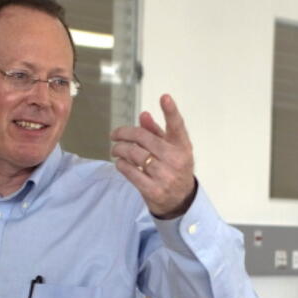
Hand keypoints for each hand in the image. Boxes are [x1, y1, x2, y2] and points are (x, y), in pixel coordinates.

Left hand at [111, 94, 196, 218]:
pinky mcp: (154, 190)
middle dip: (124, 134)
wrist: (180, 201)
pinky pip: (130, 171)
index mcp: (182, 147)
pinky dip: (121, 164)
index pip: (177, 126)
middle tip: (114, 135)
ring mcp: (165, 176)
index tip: (164, 97)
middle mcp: (176, 160)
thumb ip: (157, 132)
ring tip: (115, 149)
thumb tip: (143, 115)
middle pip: (144, 138)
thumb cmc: (173, 168)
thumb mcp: (171, 150)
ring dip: (120, 149)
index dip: (171, 111)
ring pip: (134, 154)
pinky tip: (120, 162)